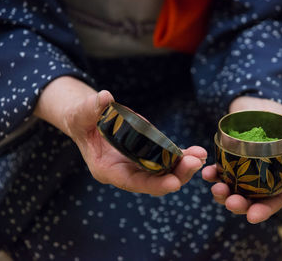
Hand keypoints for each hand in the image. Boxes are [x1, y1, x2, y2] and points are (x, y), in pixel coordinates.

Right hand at [34, 77, 206, 195]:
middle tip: (194, 163)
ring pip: (165, 172)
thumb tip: (104, 97)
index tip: (174, 183)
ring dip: (184, 166)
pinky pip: (168, 159)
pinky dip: (182, 157)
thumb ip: (91, 109)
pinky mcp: (149, 152)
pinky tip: (197, 152)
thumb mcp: (81, 115)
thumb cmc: (82, 120)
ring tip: (200, 156)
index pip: (132, 182)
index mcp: (108, 169)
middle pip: (154, 181)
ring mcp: (139, 163)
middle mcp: (126, 171)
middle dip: (176, 175)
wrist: (90, 121)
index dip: (153, 184)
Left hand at [202, 96, 281, 222]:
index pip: (273, 200)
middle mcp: (259, 181)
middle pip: (249, 200)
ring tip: (216, 188)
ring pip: (231, 190)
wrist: (259, 106)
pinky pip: (219, 173)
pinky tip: (207, 173)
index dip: (264, 211)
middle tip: (230, 202)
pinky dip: (212, 175)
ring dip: (222, 193)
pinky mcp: (227, 162)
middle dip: (239, 205)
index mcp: (279, 180)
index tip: (252, 217)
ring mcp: (242, 172)